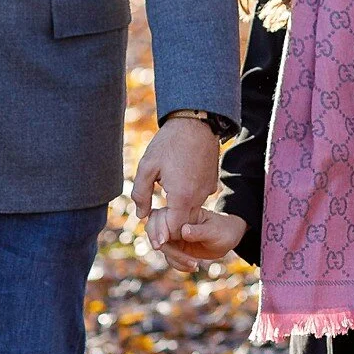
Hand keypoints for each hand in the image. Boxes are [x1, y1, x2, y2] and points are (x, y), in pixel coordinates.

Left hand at [131, 116, 221, 247]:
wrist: (195, 122)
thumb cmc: (168, 143)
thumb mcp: (147, 167)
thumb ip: (141, 194)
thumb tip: (141, 215)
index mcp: (182, 196)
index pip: (175, 230)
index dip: (163, 232)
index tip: (152, 224)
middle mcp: (199, 197)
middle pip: (186, 224)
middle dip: (171, 224)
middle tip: (155, 211)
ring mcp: (208, 190)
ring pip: (193, 211)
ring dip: (179, 210)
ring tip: (165, 191)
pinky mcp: (213, 182)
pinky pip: (200, 198)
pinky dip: (189, 197)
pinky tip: (178, 181)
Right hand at [160, 208, 246, 271]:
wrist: (229, 238)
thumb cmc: (223, 230)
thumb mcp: (214, 230)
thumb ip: (199, 231)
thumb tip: (183, 230)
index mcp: (182, 212)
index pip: (161, 217)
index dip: (158, 230)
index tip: (162, 242)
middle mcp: (175, 222)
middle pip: (153, 229)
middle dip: (159, 243)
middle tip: (170, 255)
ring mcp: (174, 235)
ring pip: (161, 246)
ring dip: (175, 258)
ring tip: (194, 264)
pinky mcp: (176, 247)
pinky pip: (169, 257)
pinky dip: (178, 264)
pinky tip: (194, 266)